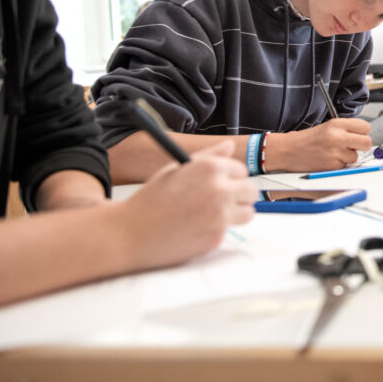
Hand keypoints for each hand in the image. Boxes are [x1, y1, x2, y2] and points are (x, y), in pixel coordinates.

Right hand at [120, 140, 255, 268]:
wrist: (131, 233)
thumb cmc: (152, 199)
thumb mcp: (177, 169)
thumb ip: (208, 156)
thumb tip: (230, 145)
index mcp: (210, 168)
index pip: (241, 171)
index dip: (229, 178)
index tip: (218, 184)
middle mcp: (220, 189)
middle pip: (251, 191)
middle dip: (239, 195)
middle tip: (219, 201)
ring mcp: (221, 214)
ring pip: (248, 212)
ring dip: (235, 214)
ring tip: (211, 215)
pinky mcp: (218, 236)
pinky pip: (229, 230)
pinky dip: (217, 230)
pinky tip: (196, 229)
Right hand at [266, 118, 371, 171]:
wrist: (287, 151)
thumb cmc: (306, 140)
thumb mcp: (326, 127)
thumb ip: (345, 130)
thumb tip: (363, 136)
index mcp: (336, 124)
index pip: (365, 126)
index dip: (362, 133)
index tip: (358, 136)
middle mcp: (337, 136)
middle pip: (366, 142)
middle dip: (361, 146)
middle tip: (352, 147)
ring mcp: (335, 152)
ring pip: (355, 157)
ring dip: (347, 157)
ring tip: (333, 153)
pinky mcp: (332, 165)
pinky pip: (344, 166)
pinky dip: (338, 165)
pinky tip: (327, 160)